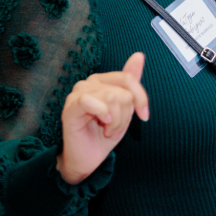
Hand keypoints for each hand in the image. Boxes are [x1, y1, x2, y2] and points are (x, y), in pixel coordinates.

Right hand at [57, 53, 148, 185]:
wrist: (87, 160)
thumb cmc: (104, 135)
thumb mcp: (125, 109)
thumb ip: (131, 83)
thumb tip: (139, 55)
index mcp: (103, 81)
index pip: (128, 78)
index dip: (141, 98)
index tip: (144, 116)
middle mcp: (89, 83)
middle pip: (122, 91)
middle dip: (125, 115)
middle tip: (114, 128)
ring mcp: (78, 93)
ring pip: (112, 97)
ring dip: (116, 121)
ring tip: (107, 130)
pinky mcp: (70, 106)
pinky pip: (91, 101)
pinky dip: (102, 115)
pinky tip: (102, 125)